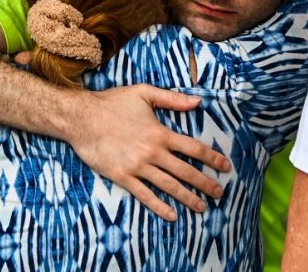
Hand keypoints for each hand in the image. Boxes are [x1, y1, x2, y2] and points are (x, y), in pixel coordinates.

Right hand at [67, 84, 231, 220]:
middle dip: (205, 183)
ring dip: (188, 198)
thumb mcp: (144, 93)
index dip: (212, 158)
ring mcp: (138, 167)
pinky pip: (145, 195)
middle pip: (186, 171)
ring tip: (203, 207)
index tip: (226, 166)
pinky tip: (172, 215)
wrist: (81, 118)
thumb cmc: (112, 103)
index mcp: (160, 133)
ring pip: (169, 186)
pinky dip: (160, 206)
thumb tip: (198, 101)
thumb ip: (172, 99)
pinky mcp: (122, 177)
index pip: (194, 148)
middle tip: (220, 193)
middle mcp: (153, 152)